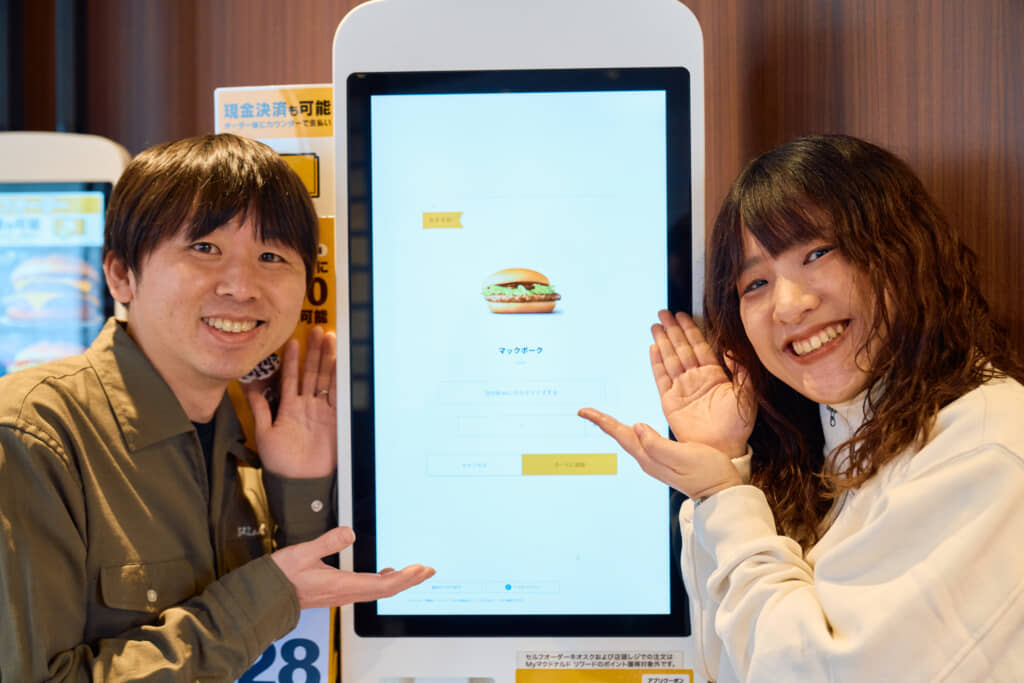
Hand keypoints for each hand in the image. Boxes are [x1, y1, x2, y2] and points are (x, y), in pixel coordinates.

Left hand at [248, 326, 336, 477]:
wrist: (301, 482)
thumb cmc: (281, 464)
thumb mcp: (264, 434)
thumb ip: (260, 409)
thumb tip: (249, 387)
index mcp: (289, 408)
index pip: (290, 378)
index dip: (291, 360)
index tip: (292, 341)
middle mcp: (306, 406)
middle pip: (311, 372)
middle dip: (314, 352)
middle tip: (317, 331)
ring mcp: (322, 411)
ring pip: (325, 379)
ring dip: (327, 359)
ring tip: (328, 339)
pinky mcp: (335, 418)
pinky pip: (337, 394)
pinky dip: (339, 378)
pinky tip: (340, 363)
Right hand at [271, 527, 435, 608]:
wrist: (266, 596)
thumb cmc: (281, 577)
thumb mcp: (303, 553)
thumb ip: (328, 542)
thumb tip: (350, 533)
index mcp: (341, 585)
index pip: (382, 585)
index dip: (404, 578)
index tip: (420, 569)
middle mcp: (345, 593)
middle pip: (386, 590)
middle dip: (409, 580)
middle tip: (428, 571)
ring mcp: (342, 594)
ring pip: (378, 590)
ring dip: (399, 581)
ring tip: (414, 572)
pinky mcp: (337, 592)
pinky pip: (367, 589)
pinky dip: (383, 581)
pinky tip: (386, 573)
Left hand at [577, 409, 741, 498]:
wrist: (722, 493)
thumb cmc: (708, 473)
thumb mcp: (684, 456)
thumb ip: (658, 444)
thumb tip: (636, 427)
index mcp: (649, 457)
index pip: (620, 434)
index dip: (602, 421)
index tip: (584, 411)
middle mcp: (648, 460)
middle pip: (620, 437)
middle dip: (603, 422)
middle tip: (586, 411)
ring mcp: (656, 462)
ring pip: (629, 440)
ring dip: (615, 427)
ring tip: (602, 417)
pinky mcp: (666, 460)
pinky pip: (642, 442)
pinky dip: (632, 432)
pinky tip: (634, 429)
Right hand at [651, 310, 753, 457]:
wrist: (723, 448)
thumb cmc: (737, 425)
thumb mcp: (746, 394)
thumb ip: (741, 370)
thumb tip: (732, 349)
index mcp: (713, 375)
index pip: (699, 346)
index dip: (690, 330)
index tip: (682, 315)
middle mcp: (696, 379)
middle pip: (681, 348)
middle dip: (673, 329)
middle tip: (664, 312)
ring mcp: (682, 389)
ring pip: (670, 359)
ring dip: (663, 341)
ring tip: (656, 325)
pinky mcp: (670, 401)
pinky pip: (661, 377)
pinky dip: (656, 363)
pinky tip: (653, 348)